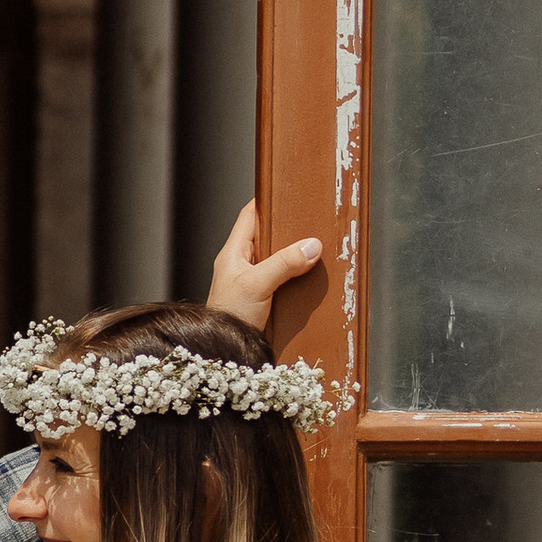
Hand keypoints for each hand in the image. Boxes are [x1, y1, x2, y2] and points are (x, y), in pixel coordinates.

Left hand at [206, 198, 323, 330]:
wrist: (223, 352)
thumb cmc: (229, 317)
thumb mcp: (257, 285)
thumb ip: (283, 263)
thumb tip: (311, 245)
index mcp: (233, 252)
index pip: (249, 215)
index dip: (267, 200)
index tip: (287, 189)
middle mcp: (242, 264)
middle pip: (268, 235)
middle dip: (288, 227)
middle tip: (311, 217)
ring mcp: (253, 281)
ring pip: (278, 257)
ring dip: (295, 253)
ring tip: (318, 244)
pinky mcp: (264, 298)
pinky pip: (283, 278)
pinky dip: (298, 274)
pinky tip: (312, 274)